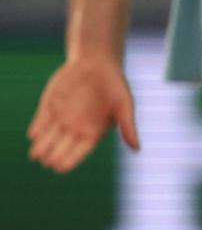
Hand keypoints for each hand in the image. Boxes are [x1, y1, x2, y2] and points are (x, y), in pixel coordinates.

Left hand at [26, 54, 138, 173]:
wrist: (97, 61)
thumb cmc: (114, 84)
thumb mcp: (125, 104)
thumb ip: (127, 126)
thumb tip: (137, 149)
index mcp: (93, 132)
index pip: (78, 153)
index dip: (68, 162)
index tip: (60, 168)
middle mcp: (75, 129)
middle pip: (59, 149)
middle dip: (52, 157)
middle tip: (47, 161)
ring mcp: (60, 119)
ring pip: (46, 139)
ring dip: (40, 148)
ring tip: (37, 154)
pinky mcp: (48, 107)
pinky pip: (39, 122)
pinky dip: (36, 129)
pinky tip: (35, 135)